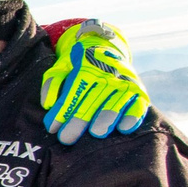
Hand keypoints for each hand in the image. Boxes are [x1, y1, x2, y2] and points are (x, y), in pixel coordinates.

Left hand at [41, 19, 149, 145]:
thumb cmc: (78, 65)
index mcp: (87, 69)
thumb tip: (47, 104)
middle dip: (78, 120)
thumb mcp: (61, 68)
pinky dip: (132, 116)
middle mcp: (108, 76)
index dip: (63, 111)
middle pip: (92, 101)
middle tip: (67, 138)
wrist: (107, 48)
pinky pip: (138, 106)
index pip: (74, 92)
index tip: (52, 127)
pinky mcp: (140, 93)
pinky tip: (123, 128)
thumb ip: (52, 83)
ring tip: (96, 133)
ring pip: (115, 103)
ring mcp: (125, 84)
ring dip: (106, 118)